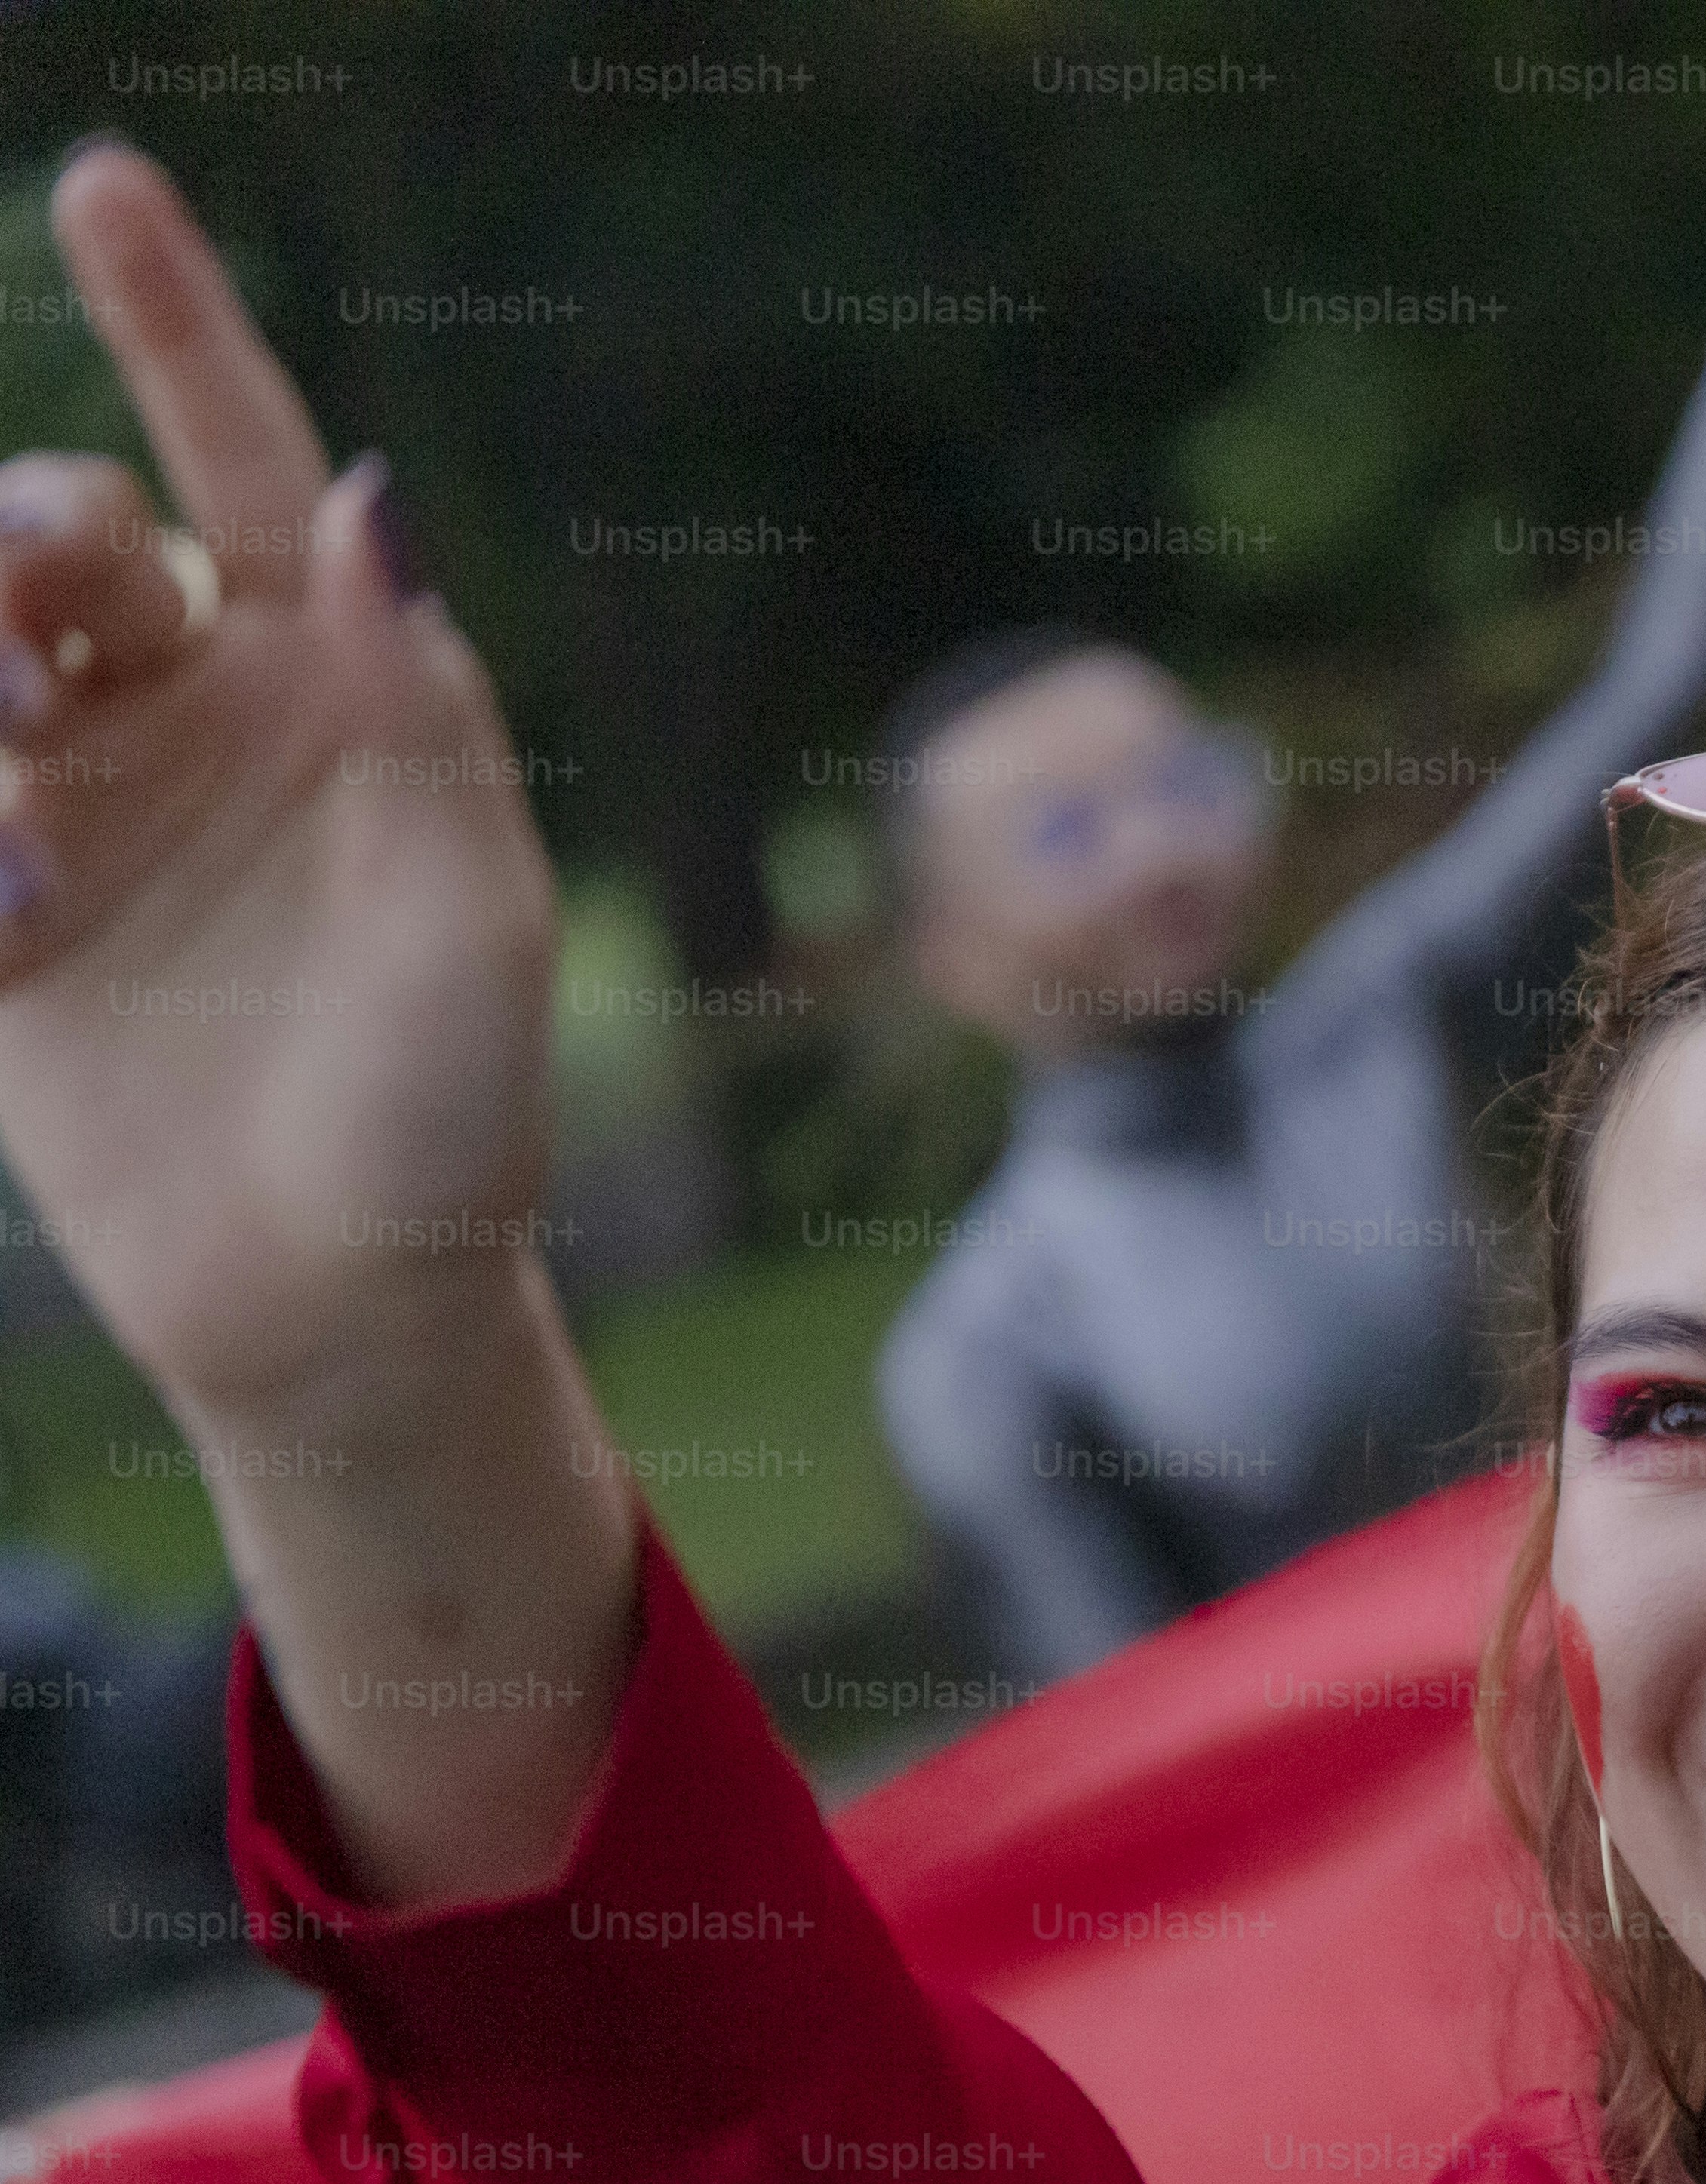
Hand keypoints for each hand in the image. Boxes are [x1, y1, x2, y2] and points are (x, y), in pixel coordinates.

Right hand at [0, 140, 627, 1915]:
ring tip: (22, 821)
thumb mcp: (478, 909)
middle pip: (57, 529)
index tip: (105, 182)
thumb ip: (423, 706)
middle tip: (44, 632)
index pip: (243, 458)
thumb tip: (373, 501)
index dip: (175, 319)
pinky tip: (16, 927)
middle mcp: (194, 713)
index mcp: (331, 683)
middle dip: (21, 543)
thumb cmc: (451, 1111)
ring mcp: (78, 802)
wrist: (348, 1299)